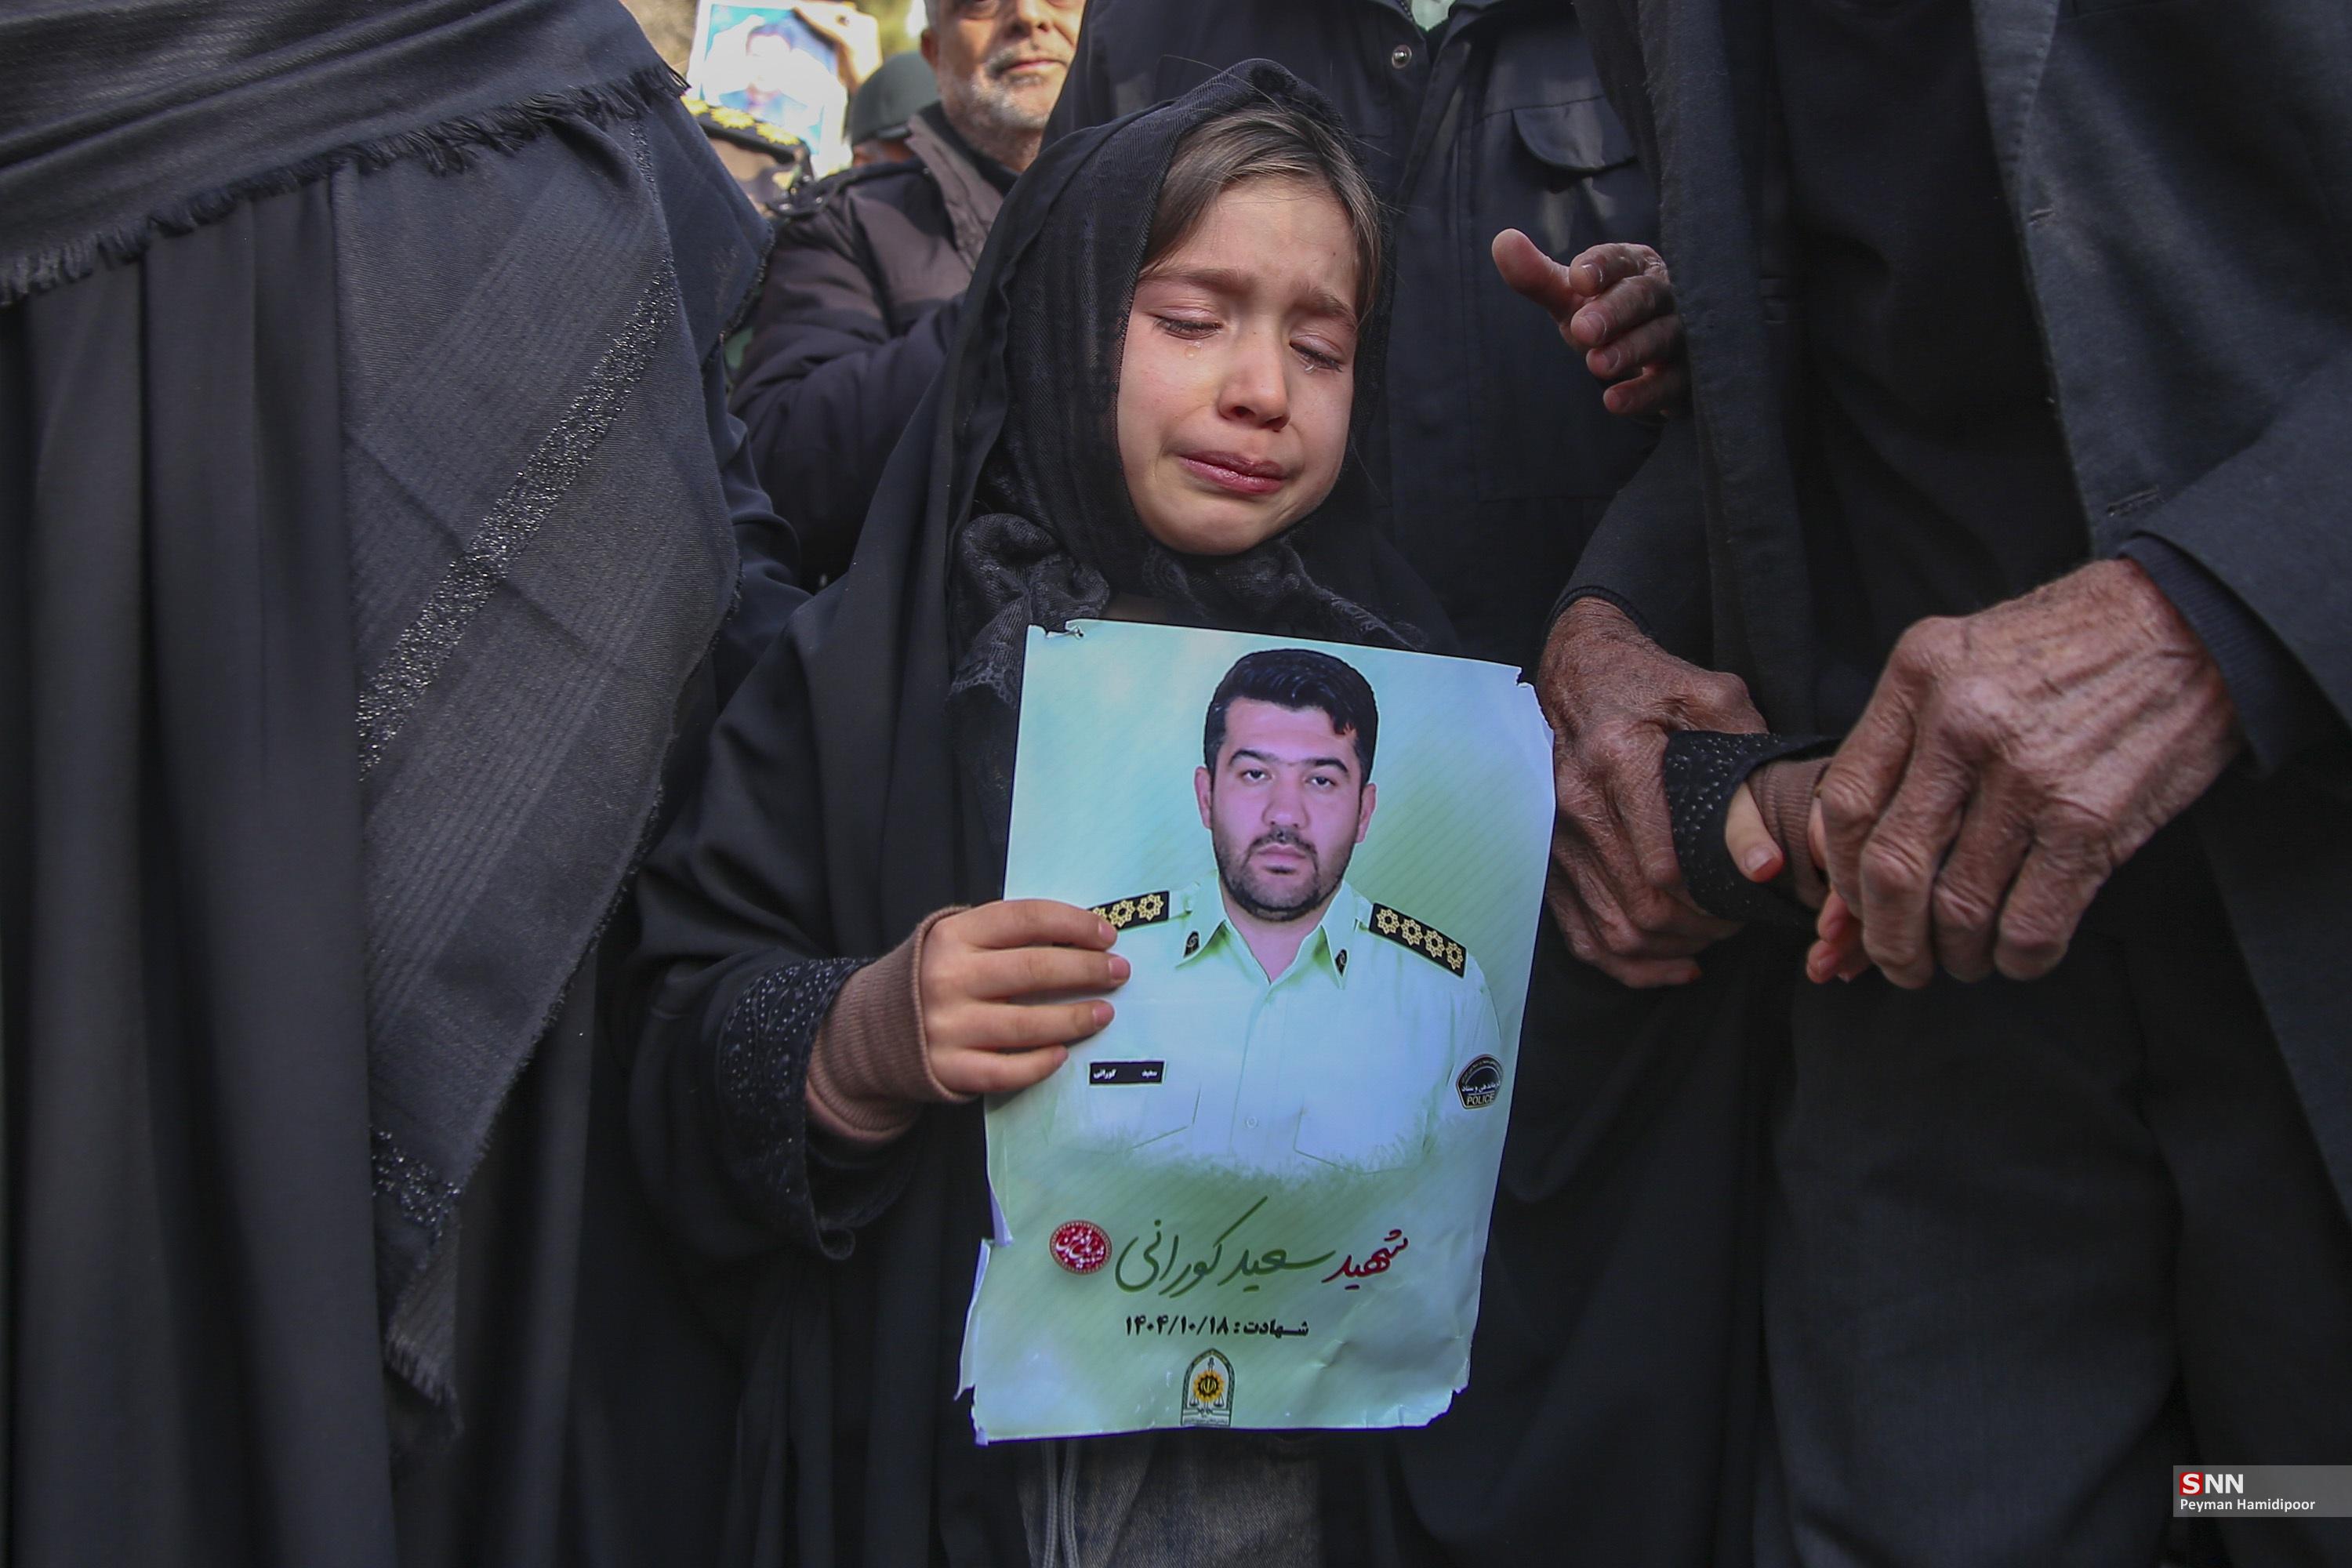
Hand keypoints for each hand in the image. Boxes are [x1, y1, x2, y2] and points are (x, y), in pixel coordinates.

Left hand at [796, 1, 883, 86]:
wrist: (870, 94)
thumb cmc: (857, 77)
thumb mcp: (847, 51)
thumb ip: (837, 36)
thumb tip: (816, 23)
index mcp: (867, 24)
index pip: (840, 11)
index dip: (821, 8)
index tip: (804, 7)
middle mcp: (866, 24)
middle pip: (835, 10)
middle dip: (815, 8)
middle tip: (797, 7)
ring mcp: (862, 31)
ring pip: (830, 15)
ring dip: (811, 11)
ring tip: (795, 8)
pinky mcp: (853, 41)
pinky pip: (828, 26)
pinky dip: (812, 19)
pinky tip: (800, 13)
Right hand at [919, 900, 1127, 1093]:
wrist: (871, 1030)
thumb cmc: (933, 977)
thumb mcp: (955, 941)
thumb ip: (1004, 935)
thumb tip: (1080, 936)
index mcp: (953, 936)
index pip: (1025, 919)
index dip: (1073, 924)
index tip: (1107, 935)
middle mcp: (948, 978)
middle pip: (1034, 970)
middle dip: (1087, 969)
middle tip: (1119, 972)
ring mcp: (947, 1027)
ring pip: (1028, 1024)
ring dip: (1075, 1018)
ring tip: (1104, 1013)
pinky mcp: (949, 1069)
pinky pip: (1007, 1071)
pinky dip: (1040, 1063)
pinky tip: (1062, 1054)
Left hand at [1491, 230, 1687, 417]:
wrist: (1648, 361)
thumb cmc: (1605, 316)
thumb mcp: (1570, 298)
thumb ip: (1538, 276)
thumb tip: (1502, 240)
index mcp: (1635, 267)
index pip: (1621, 259)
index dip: (1602, 267)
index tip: (1578, 278)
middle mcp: (1665, 295)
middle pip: (1645, 297)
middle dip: (1615, 311)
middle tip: (1583, 329)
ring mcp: (1681, 335)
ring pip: (1663, 337)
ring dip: (1631, 350)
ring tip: (1596, 365)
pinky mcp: (1686, 376)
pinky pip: (1671, 384)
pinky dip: (1644, 393)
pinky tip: (1613, 401)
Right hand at [1538, 598, 1765, 984]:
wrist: (1576, 674)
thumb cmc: (1649, 682)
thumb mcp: (1710, 694)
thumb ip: (1746, 749)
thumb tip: (1776, 827)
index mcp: (1619, 760)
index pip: (1665, 863)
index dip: (1716, 892)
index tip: (1757, 888)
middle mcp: (1577, 804)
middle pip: (1643, 907)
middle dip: (1702, 927)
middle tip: (1743, 917)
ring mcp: (1556, 839)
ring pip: (1615, 930)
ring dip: (1672, 949)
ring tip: (1713, 936)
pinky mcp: (1548, 860)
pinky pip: (1583, 935)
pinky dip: (1631, 965)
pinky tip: (1675, 964)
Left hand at [1809, 559, 2240, 987]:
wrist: (2185, 624)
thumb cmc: (2064, 647)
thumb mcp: (1961, 656)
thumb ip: (1906, 735)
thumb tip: (1854, 849)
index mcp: (1919, 677)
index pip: (1846, 802)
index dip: (1842, 873)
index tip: (1856, 905)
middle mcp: (1963, 724)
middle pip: (1891, 867)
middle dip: (1888, 937)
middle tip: (1901, 963)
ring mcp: (2028, 775)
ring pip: (1958, 907)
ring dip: (1954, 954)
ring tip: (1962, 959)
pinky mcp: (2091, 820)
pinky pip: (2031, 922)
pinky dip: (2016, 957)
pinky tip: (2017, 955)